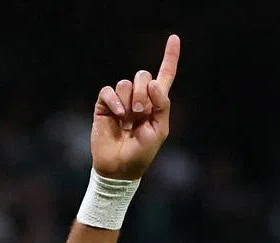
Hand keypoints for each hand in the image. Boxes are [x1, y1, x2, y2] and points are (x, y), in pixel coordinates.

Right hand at [91, 35, 180, 179]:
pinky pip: (109, 90)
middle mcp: (139, 98)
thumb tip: (155, 83)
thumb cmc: (142, 153)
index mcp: (156, 104)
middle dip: (144, 93)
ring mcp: (121, 100)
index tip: (174, 38)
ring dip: (129, 102)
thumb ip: (162, 106)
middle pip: (143, 75)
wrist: (120, 167)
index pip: (165, 76)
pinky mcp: (105, 104)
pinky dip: (115, 102)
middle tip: (141, 114)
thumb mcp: (159, 131)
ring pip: (126, 83)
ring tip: (128, 122)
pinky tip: (118, 116)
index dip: (170, 58)